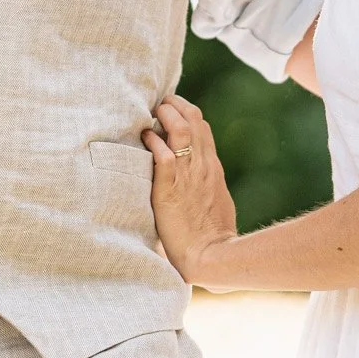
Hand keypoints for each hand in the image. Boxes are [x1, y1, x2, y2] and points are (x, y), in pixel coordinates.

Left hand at [142, 95, 237, 285]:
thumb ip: (204, 184)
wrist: (211, 254)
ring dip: (165, 115)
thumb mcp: (214, 200)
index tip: (171, 107)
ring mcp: (189, 174)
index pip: (203, 126)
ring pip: (181, 129)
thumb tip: (194, 179)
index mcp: (212, 167)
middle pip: (194, 119)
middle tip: (159, 103)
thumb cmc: (211, 234)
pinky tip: (144, 138)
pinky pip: (164, 154)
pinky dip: (153, 141)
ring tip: (151, 113)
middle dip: (175, 105)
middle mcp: (203, 165)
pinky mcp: (171, 188)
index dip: (186, 111)